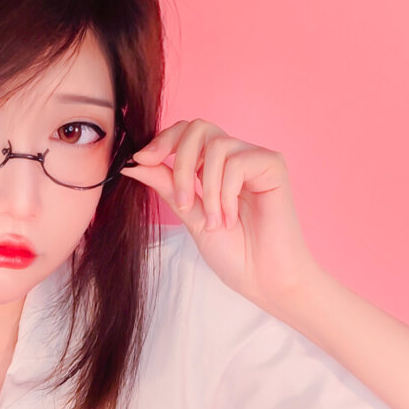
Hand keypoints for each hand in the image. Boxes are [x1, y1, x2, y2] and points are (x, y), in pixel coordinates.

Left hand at [122, 118, 315, 313]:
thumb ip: (168, 187)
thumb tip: (135, 163)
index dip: (163, 141)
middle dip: (182, 165)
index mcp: (214, 167)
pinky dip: (227, 194)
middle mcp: (235, 157)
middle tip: (184, 202)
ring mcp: (255, 158)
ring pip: (216, 146)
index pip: (186, 133)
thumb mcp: (190, 216)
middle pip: (198, 129)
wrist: (264, 279)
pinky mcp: (273, 164)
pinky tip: (232, 218)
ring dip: (208, 190)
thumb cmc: (234, 254)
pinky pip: (237, 162)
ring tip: (215, 222)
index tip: (141, 160)